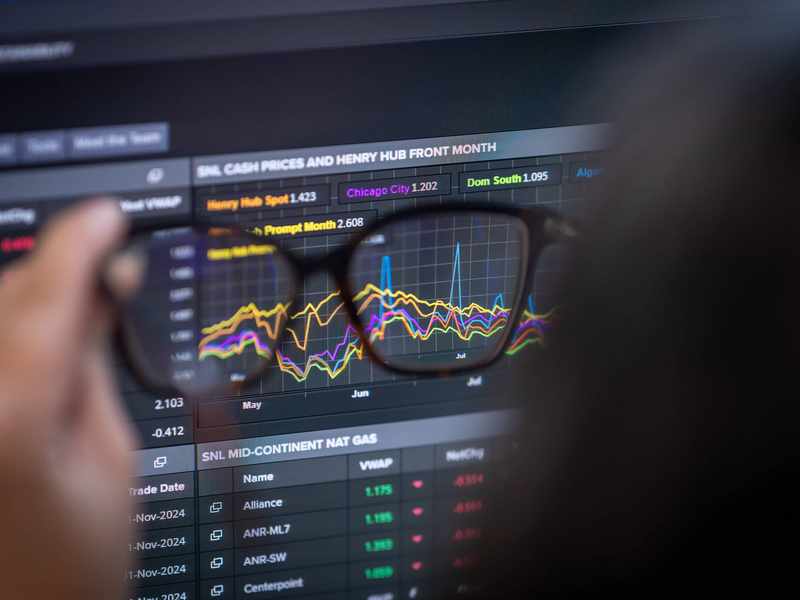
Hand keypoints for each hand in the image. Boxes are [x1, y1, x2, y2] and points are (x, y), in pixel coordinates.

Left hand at [0, 200, 135, 598]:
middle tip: (114, 274)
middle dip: (61, 272)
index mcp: (13, 419)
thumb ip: (98, 360)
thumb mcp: (113, 454)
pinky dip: (9, 332)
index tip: (109, 217)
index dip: (80, 244)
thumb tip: (110, 288)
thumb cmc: (77, 558)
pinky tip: (41, 346)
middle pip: (6, 298)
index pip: (44, 299)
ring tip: (82, 317)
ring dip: (33, 300)